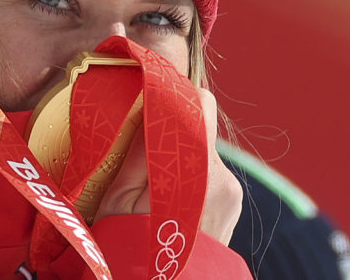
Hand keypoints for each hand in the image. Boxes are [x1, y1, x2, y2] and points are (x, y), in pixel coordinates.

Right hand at [93, 88, 242, 245]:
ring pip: (199, 152)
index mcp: (203, 173)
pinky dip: (184, 175)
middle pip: (197, 129)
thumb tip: (144, 102)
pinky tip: (163, 199)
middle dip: (167, 131)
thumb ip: (137, 150)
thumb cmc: (131, 253)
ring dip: (175, 156)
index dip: (171, 96)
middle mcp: (226, 181)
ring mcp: (231, 197)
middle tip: (135, 149)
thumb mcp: (118, 201)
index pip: (200, 104)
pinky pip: (205, 174)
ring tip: (146, 184)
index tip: (144, 102)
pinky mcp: (228, 207)